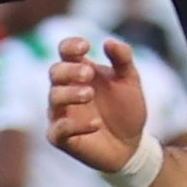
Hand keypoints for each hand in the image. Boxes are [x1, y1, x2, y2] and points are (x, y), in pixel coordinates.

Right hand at [45, 34, 145, 174]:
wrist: (132, 144)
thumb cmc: (127, 109)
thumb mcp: (130, 81)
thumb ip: (122, 59)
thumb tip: (108, 42)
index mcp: (80, 71)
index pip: (65, 51)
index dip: (70, 46)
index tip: (86, 46)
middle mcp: (66, 89)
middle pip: (55, 72)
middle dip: (70, 70)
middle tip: (89, 74)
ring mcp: (62, 113)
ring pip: (54, 98)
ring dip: (71, 93)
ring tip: (90, 95)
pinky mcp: (62, 138)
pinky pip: (59, 129)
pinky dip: (75, 125)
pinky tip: (96, 124)